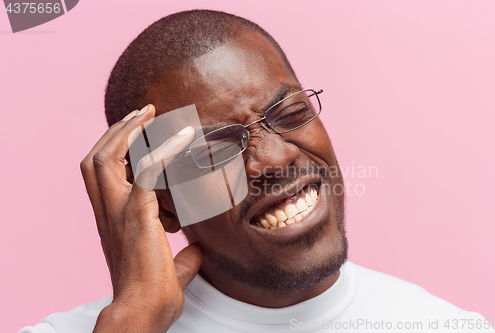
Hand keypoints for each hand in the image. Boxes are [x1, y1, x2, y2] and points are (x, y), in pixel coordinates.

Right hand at [80, 105, 203, 331]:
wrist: (143, 311)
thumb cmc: (152, 294)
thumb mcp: (169, 269)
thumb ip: (182, 256)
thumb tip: (199, 252)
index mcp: (110, 220)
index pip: (100, 174)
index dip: (113, 150)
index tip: (134, 133)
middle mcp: (107, 211)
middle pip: (94, 159)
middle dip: (115, 131)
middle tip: (140, 113)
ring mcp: (118, 211)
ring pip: (106, 158)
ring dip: (126, 131)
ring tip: (148, 113)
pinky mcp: (137, 213)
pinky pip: (145, 170)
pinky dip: (162, 149)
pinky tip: (185, 136)